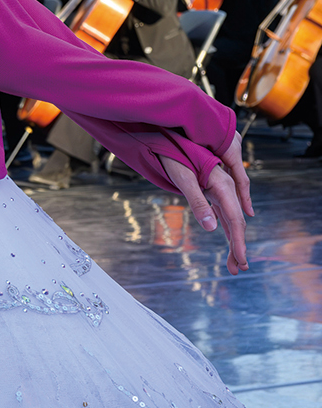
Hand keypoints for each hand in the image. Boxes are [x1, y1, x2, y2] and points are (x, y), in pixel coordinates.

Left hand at [158, 134, 252, 274]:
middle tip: (238, 270)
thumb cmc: (172, 155)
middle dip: (237, 247)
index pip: (235, 220)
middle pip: (236, 223)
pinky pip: (224, 213)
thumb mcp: (182, 179)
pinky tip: (227, 240)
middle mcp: (225, 188)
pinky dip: (226, 229)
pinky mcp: (211, 190)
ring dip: (233, 241)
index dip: (238, 243)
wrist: (167, 137)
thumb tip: (212, 228)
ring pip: (230, 219)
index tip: (240, 262)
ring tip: (233, 264)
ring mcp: (220, 189)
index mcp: (223, 186)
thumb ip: (197, 202)